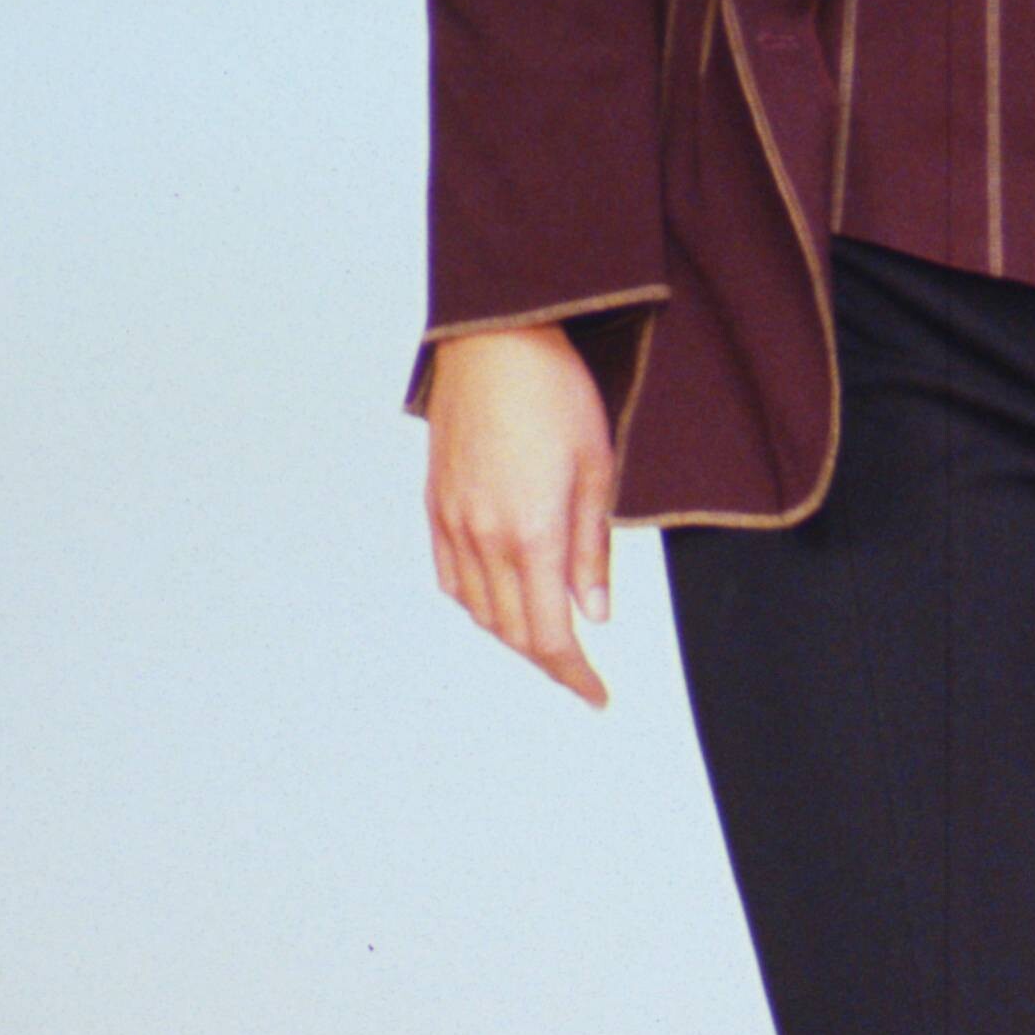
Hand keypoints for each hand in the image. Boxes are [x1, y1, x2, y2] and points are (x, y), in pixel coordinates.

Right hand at [424, 324, 615, 704]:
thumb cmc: (555, 394)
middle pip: (510, 631)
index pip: (548, 635)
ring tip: (546, 638)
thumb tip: (593, 615)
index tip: (596, 694)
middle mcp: (483, 538)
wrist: (498, 340)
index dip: (573, 674)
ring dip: (511, 634)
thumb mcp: (597, 473)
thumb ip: (591, 553)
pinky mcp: (436, 503)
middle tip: (580, 673)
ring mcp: (452, 521)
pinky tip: (498, 599)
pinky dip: (475, 602)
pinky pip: (450, 576)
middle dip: (547, 661)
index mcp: (530, 536)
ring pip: (477, 609)